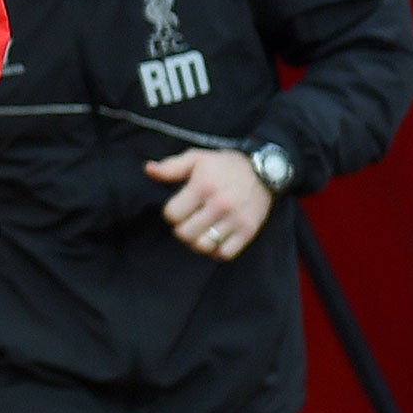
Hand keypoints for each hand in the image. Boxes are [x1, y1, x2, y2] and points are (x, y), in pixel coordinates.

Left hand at [145, 149, 273, 260]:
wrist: (265, 171)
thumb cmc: (224, 165)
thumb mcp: (196, 158)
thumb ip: (171, 167)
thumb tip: (148, 169)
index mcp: (203, 186)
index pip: (172, 214)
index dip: (171, 214)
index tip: (178, 210)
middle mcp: (219, 204)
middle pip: (185, 234)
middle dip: (181, 230)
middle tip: (188, 222)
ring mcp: (235, 219)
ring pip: (204, 246)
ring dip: (197, 242)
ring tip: (199, 232)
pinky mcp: (249, 231)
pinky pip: (225, 253)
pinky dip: (216, 251)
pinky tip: (215, 240)